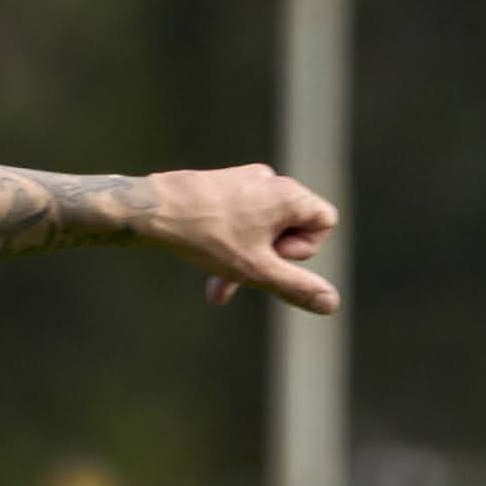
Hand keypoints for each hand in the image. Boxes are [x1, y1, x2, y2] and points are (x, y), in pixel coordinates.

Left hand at [141, 163, 340, 311]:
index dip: (305, 249)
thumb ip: (296, 287)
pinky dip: (231, 243)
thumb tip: (332, 304)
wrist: (152, 210)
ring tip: (219, 285)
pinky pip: (242, 219)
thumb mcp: (257, 270)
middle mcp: (271, 182)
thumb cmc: (207, 237)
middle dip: (270, 260)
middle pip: (293, 228)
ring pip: (263, 228)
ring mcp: (246, 181)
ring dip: (247, 259)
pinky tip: (207, 261)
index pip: (326, 222)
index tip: (274, 256)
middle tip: (243, 272)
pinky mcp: (223, 186)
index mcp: (288, 195)